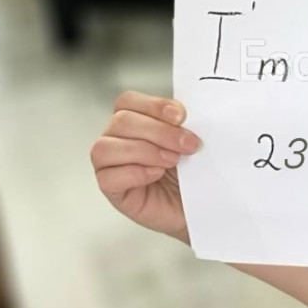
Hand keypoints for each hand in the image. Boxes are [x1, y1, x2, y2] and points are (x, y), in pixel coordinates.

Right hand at [91, 91, 201, 242]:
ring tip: (172, 161)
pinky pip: (108, 177)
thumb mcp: (190, 142)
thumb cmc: (192, 173)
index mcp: (134, 121)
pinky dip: (135, 173)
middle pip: (122, 121)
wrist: (200, 206)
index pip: (128, 101)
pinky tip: (156, 175)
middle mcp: (117, 139)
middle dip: (160, 131)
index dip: (153, 105)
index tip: (182, 116)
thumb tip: (187, 113)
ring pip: (106, 147)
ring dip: (146, 151)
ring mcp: (110, 165)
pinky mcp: (112, 190)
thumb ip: (182, 124)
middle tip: (188, 144)